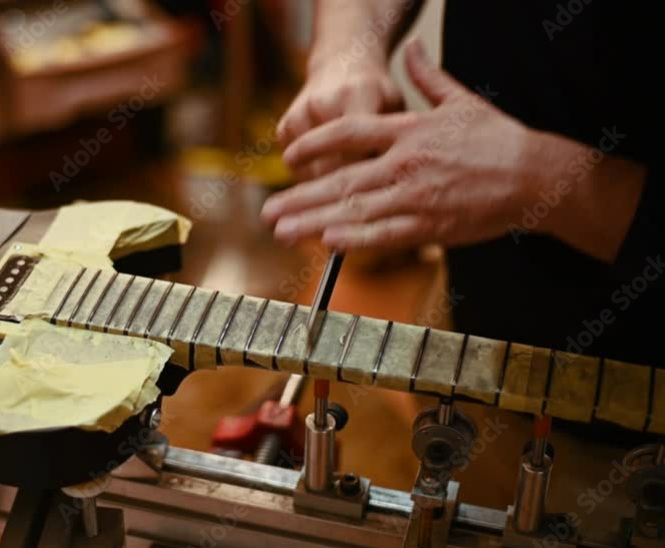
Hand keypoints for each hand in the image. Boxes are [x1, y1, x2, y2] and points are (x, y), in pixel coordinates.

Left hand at [263, 40, 546, 252]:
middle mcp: (405, 163)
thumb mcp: (461, 100)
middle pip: (340, 178)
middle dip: (299, 196)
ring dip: (314, 222)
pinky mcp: (431, 225)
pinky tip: (327, 243)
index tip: (288, 157)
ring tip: (282, 231)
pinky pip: (385, 234)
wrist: (536, 176)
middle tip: (267, 209)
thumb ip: (428, 76)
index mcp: (408, 130)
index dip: (313, 144)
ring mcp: (416, 196)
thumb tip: (412, 47)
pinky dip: (355, 239)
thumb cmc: (497, 139)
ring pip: (355, 210)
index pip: (348, 133)